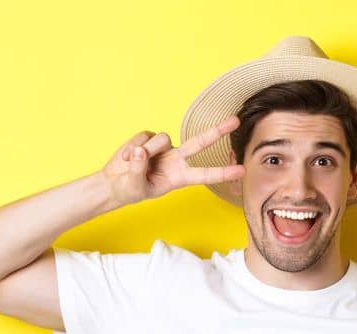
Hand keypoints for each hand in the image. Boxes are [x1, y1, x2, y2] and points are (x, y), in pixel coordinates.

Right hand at [100, 116, 245, 207]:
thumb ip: (138, 170)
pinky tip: (126, 156)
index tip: (242, 170)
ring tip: (131, 163)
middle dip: (217, 131)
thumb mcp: (135, 187)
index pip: (206, 174)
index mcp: (180, 177)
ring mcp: (165, 149)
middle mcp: (177, 160)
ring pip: (162, 139)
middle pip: (200, 142)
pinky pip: (144, 136)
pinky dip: (131, 146)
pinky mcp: (150, 139)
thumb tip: (141, 151)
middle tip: (236, 120)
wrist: (114, 183)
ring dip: (145, 150)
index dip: (223, 172)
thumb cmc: (129, 190)